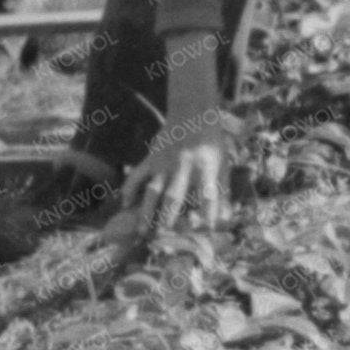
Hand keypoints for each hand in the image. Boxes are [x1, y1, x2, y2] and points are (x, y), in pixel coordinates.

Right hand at [122, 106, 245, 238]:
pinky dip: (128, 189)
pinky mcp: (151, 158)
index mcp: (206, 167)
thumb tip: (225, 220)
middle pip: (174, 196)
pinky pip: (137, 175)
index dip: (208, 213)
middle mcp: (184, 167)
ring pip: (152, 190)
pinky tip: (124, 204)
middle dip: (168, 218)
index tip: (206, 229)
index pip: (207, 194)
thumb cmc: (211, 143)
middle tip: (163, 236)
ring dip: (146, 210)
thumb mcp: (223, 163)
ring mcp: (164, 163)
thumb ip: (223, 190)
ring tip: (142, 230)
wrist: (193, 113)